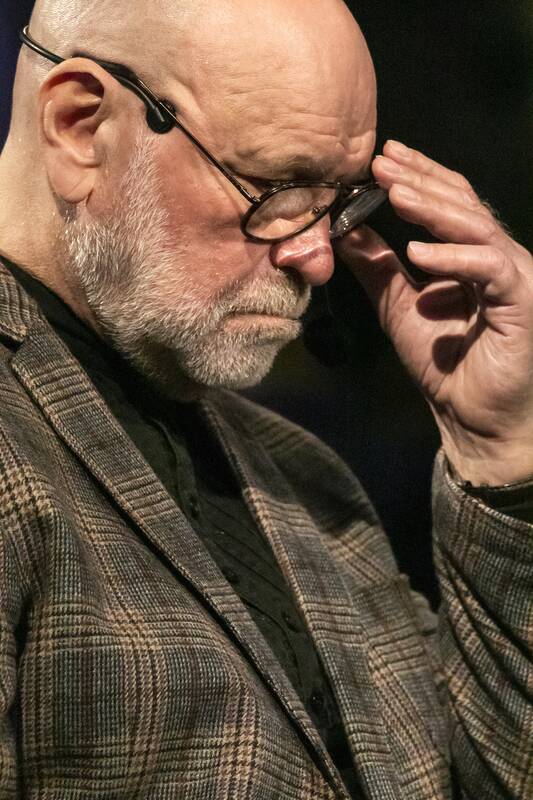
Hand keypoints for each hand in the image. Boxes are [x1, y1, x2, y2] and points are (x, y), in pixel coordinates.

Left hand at [334, 140, 532, 484]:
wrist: (471, 418)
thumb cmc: (444, 364)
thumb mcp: (398, 307)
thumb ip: (377, 268)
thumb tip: (345, 231)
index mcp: (470, 255)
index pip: (448, 202)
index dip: (418, 176)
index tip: (381, 158)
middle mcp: (496, 258)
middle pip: (462, 205)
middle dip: (420, 181)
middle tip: (382, 162)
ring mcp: (512, 277)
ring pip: (476, 228)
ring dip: (433, 208)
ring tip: (395, 193)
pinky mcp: (519, 302)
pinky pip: (488, 268)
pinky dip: (452, 259)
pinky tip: (417, 252)